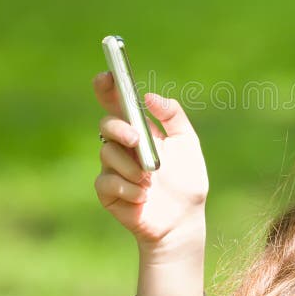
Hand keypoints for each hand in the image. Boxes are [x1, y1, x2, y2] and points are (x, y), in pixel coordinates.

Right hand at [92, 71, 207, 257]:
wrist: (183, 220)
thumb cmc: (187, 181)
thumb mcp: (188, 143)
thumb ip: (173, 116)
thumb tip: (150, 97)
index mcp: (140, 130)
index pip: (117, 104)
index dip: (108, 87)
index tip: (107, 76)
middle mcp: (122, 146)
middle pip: (106, 125)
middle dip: (119, 128)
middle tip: (136, 139)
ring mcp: (112, 168)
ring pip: (108, 154)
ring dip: (132, 167)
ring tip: (151, 181)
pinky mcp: (107, 191)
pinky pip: (107, 182)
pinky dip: (129, 189)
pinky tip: (143, 197)